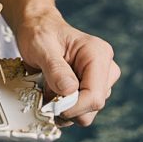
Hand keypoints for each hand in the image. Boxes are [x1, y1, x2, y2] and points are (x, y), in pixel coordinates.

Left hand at [14, 8, 119, 126]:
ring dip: (64, 107)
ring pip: (87, 113)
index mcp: (98, 54)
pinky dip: (64, 108)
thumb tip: (69, 91)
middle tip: (46, 91)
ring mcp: (100, 81)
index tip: (50, 104)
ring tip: (48, 87)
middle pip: (93, 107)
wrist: (37, 29)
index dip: (73, 107)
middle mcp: (105, 68)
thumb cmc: (39, 32)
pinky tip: (53, 92)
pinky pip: (81, 111)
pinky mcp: (91, 90)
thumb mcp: (41, 46)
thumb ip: (55, 68)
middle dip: (67, 107)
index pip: (94, 96)